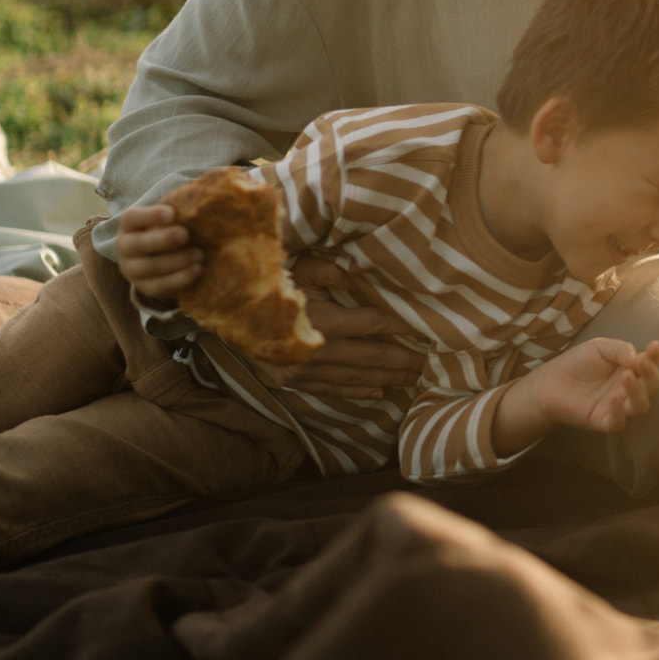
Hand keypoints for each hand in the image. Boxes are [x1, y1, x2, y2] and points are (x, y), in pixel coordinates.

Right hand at [116, 203, 199, 302]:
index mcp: (130, 224)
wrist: (162, 257)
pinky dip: (179, 279)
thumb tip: (219, 184)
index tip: (171, 213)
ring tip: (200, 254)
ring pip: (149, 268)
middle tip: (186, 235)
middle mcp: (125, 247)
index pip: (131, 217)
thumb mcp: (172, 215)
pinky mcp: (145, 287)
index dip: (149, 215)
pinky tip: (198, 270)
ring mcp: (132, 270)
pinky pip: (159, 287)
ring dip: (176, 261)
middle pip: (137, 245)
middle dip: (162, 240)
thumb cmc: (171, 227)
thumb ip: (184, 204)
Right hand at [245, 255, 425, 399]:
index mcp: (321, 321)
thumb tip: (356, 271)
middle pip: (374, 357)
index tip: (428, 326)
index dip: (404, 325)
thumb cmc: (265, 285)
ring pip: (357, 378)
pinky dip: (360, 391)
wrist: (222, 317)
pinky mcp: (293, 384)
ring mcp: (304, 372)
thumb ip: (328, 268)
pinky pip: (334, 389)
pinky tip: (381, 393)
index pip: (375, 324)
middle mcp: (316, 352)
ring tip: (416, 377)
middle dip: (406, 359)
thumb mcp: (296, 266)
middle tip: (435, 361)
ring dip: (389, 378)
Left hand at [532, 338, 658, 433]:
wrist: (550, 381)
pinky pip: (618, 422)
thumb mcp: (600, 347)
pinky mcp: (603, 420)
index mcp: (631, 369)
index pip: (650, 365)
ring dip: (638, 391)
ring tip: (626, 376)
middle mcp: (629, 389)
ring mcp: (618, 406)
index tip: (654, 346)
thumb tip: (639, 359)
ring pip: (640, 406)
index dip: (655, 357)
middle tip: (642, 363)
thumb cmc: (577, 362)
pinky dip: (619, 410)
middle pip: (652, 387)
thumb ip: (621, 349)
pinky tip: (614, 398)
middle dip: (651, 375)